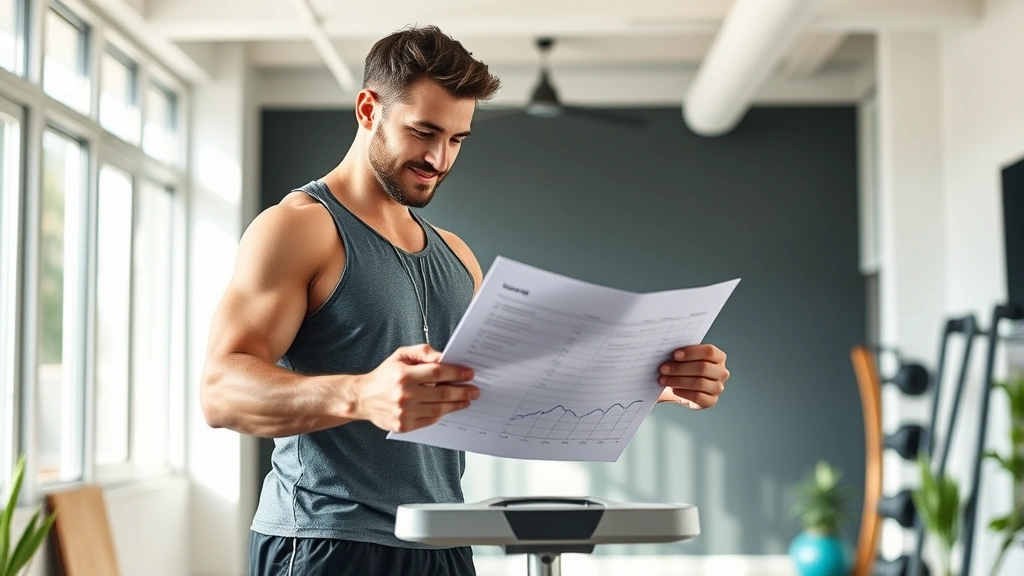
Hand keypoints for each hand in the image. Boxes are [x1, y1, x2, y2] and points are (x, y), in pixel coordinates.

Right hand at [353, 344, 478, 432]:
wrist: (363, 398)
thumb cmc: (384, 375)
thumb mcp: (400, 355)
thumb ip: (422, 352)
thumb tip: (442, 357)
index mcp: (404, 375)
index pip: (438, 372)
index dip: (457, 373)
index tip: (469, 373)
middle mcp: (405, 395)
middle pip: (442, 393)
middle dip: (462, 391)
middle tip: (474, 390)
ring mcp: (405, 413)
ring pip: (439, 409)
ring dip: (456, 405)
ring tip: (466, 400)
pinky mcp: (404, 426)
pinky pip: (430, 420)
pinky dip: (441, 414)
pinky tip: (448, 408)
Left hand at [656, 344, 728, 409]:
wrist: (677, 387)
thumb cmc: (681, 369)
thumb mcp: (682, 358)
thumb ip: (680, 353)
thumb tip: (667, 351)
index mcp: (718, 357)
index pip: (709, 351)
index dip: (691, 352)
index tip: (674, 354)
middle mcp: (721, 372)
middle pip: (703, 368)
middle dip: (680, 368)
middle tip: (663, 368)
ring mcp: (718, 388)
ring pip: (699, 383)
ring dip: (678, 381)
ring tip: (663, 379)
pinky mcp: (711, 401)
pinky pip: (698, 397)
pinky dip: (683, 392)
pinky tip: (673, 389)